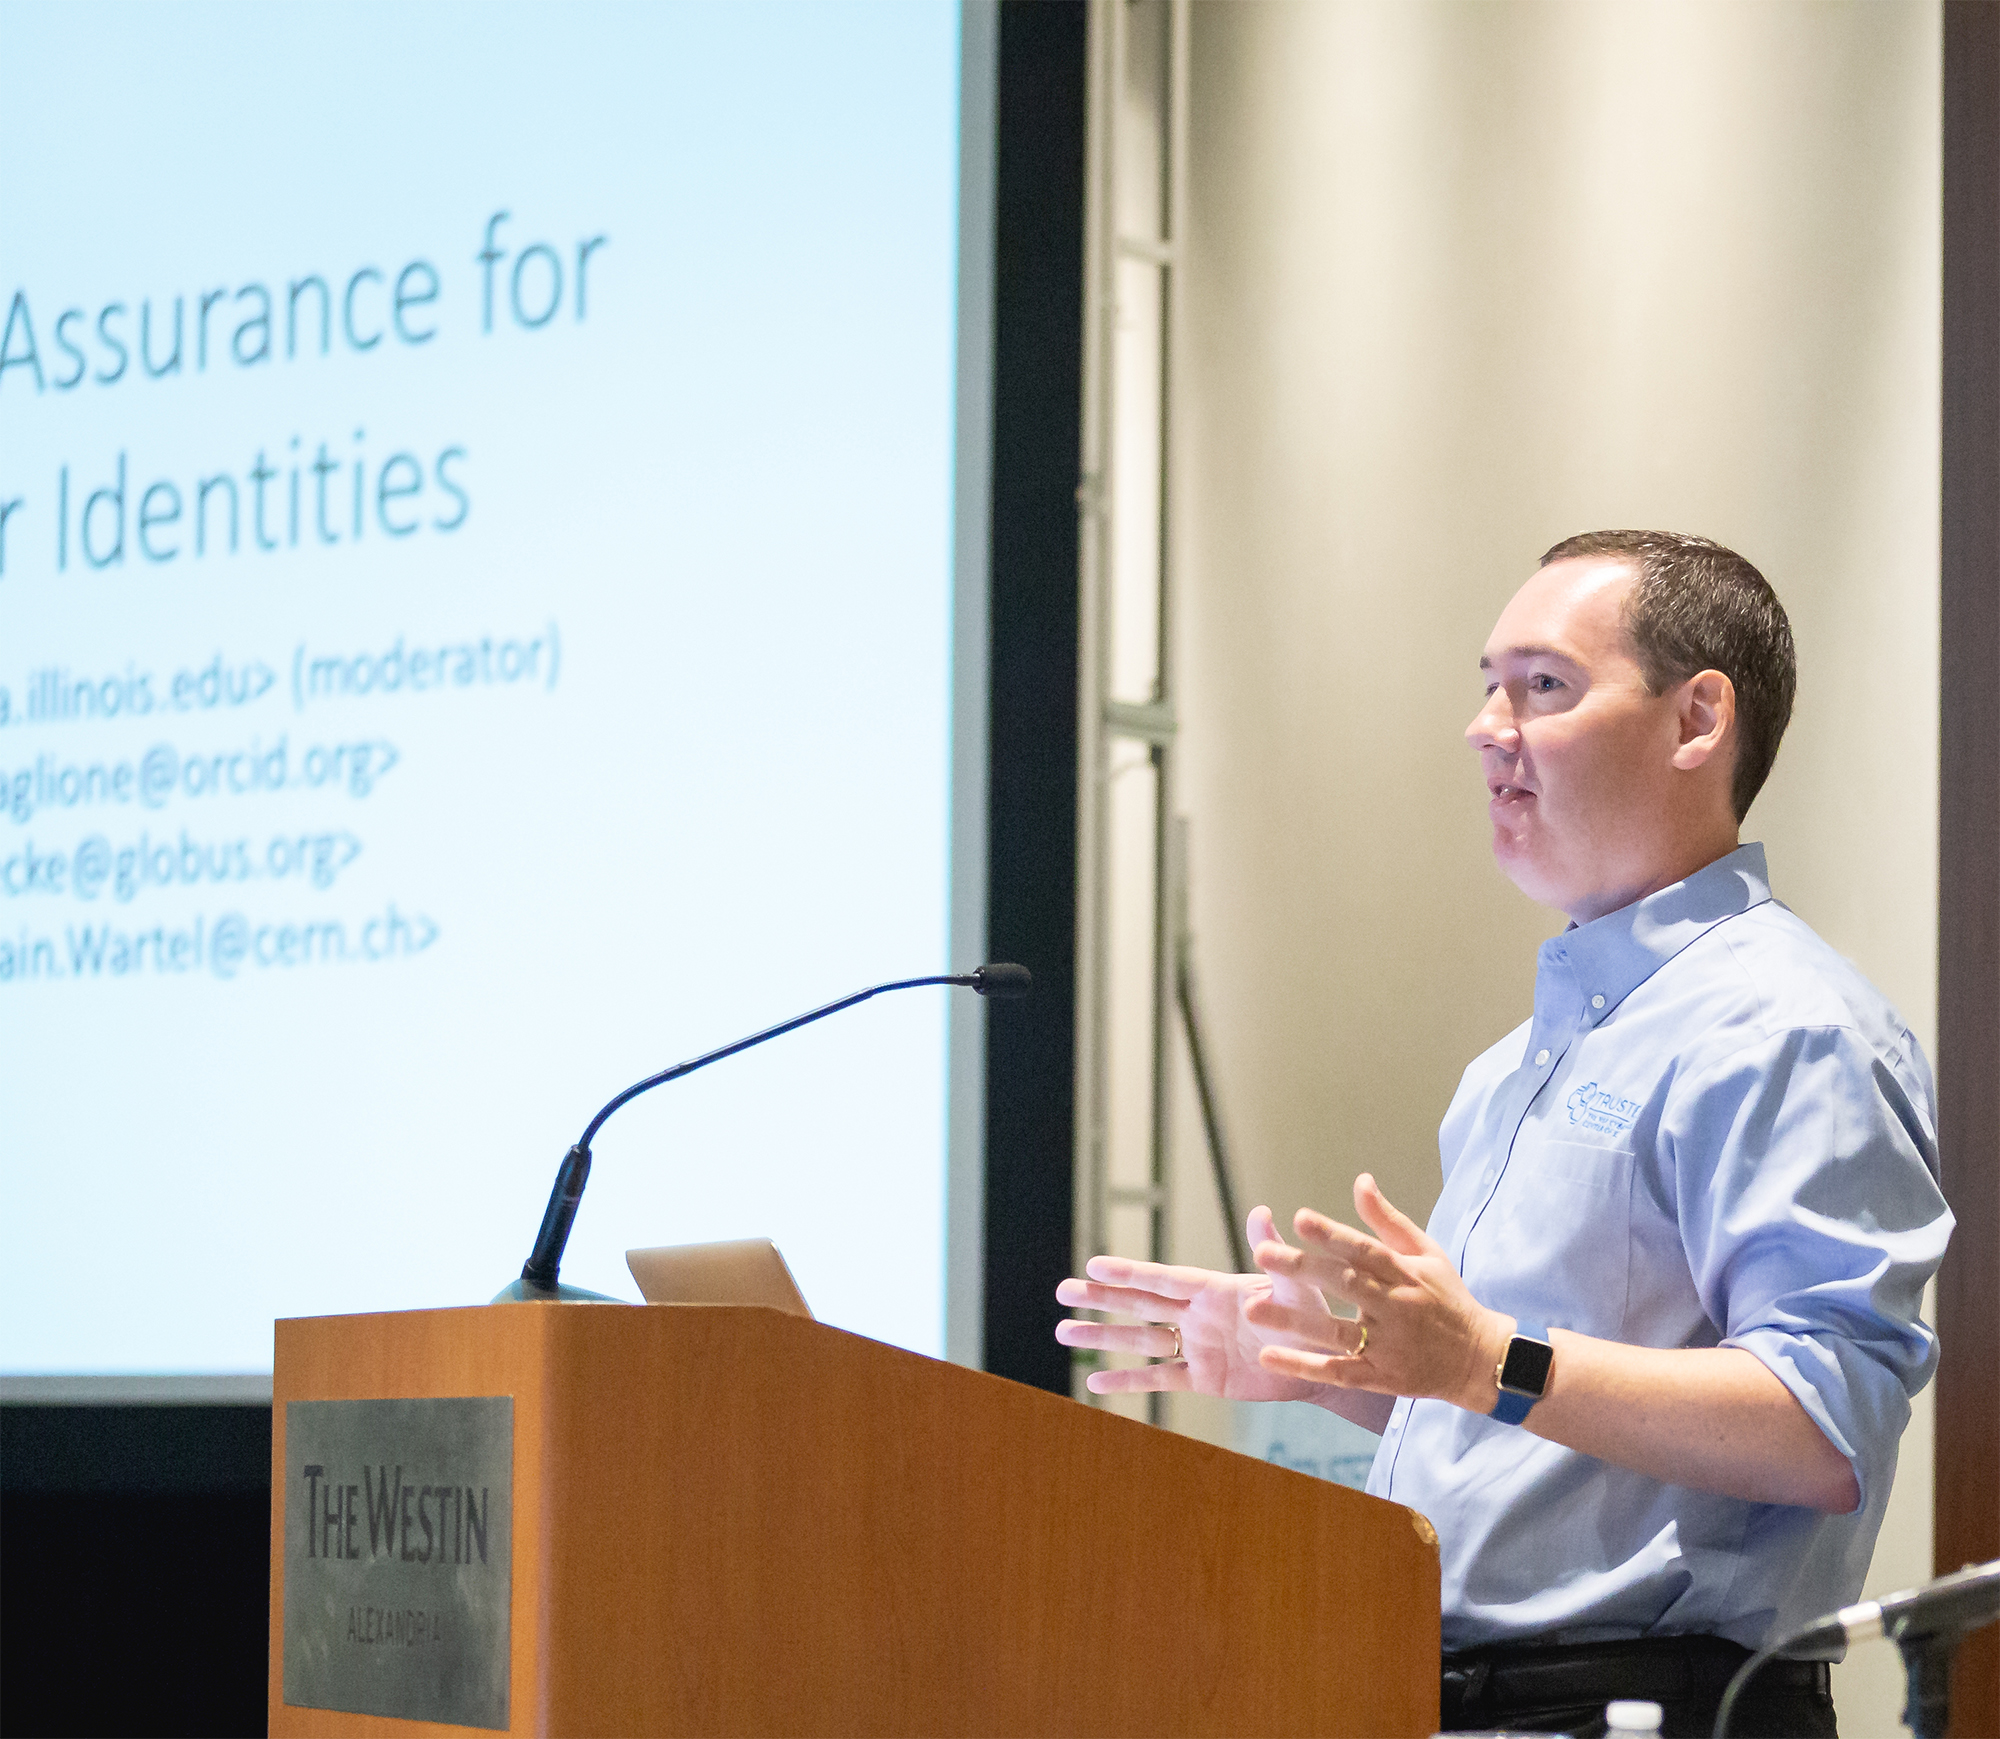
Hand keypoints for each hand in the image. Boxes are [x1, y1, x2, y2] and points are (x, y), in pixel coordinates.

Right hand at [1055, 1206, 1358, 1398]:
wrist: (1325, 1360)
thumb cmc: (1313, 1315)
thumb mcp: (1293, 1284)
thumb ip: (1272, 1255)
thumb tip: (1262, 1212)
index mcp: (1213, 1289)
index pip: (1163, 1279)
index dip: (1130, 1272)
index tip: (1094, 1263)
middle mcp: (1197, 1314)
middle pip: (1139, 1304)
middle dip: (1101, 1298)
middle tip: (1062, 1291)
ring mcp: (1196, 1346)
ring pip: (1139, 1340)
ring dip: (1103, 1337)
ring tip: (1064, 1331)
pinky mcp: (1203, 1378)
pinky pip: (1159, 1379)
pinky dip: (1128, 1381)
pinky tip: (1095, 1384)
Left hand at [1247, 1173, 1508, 1411]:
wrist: (1480, 1359)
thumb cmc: (1447, 1298)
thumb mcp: (1426, 1253)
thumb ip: (1387, 1221)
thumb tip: (1360, 1180)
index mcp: (1404, 1273)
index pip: (1364, 1250)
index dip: (1332, 1235)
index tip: (1299, 1219)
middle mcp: (1395, 1307)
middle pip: (1344, 1284)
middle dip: (1302, 1269)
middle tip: (1261, 1254)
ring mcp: (1388, 1345)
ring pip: (1335, 1332)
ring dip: (1293, 1321)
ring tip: (1252, 1310)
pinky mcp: (1382, 1377)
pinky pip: (1339, 1372)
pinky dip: (1304, 1366)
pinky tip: (1269, 1357)